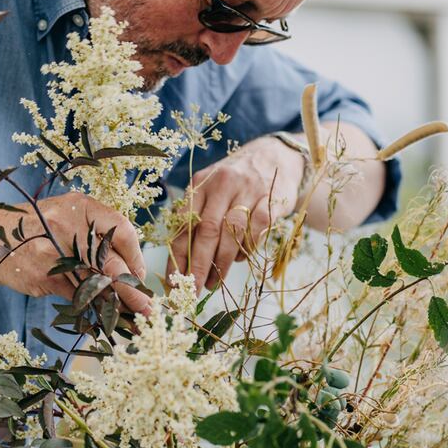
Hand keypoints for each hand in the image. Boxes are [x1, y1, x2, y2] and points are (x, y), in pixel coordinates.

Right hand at [0, 193, 151, 316]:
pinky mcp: (45, 276)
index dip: (136, 257)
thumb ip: (96, 235)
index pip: (122, 231)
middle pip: (112, 264)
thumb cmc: (36, 228)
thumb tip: (131, 270)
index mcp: (81, 207)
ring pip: (95, 286)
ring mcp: (55, 253)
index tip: (140, 276)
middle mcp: (70, 226)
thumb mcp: (67, 217)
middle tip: (148, 309)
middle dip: (133, 291)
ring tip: (131, 318)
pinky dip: (90, 308)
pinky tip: (101, 317)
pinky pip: (75, 297)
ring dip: (115, 306)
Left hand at [167, 136, 303, 290]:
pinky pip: (257, 231)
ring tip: (214, 283)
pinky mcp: (271, 200)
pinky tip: (240, 259)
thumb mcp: (209, 189)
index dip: (177, 254)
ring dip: (222, 263)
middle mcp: (222, 184)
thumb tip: (178, 259)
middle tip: (192, 290)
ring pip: (232, 233)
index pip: (184, 223)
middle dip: (198, 265)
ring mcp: (248, 190)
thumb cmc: (234, 182)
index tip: (172, 280)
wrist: (274, 156)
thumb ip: (194, 217)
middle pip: (207, 231)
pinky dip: (246, 249)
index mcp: (200, 183)